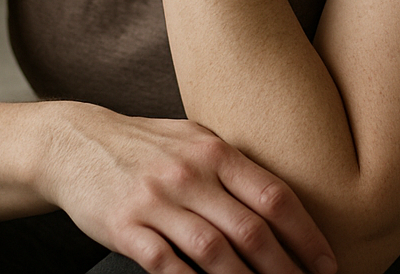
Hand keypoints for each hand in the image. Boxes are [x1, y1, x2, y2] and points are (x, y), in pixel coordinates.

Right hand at [42, 104, 336, 273]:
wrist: (74, 143)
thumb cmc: (142, 144)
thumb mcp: (192, 138)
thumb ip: (232, 164)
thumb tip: (281, 200)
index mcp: (213, 151)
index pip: (273, 196)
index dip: (306, 234)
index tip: (326, 263)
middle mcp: (188, 174)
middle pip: (250, 230)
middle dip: (285, 269)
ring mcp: (155, 201)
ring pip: (213, 252)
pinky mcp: (125, 227)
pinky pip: (167, 264)